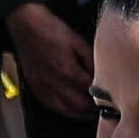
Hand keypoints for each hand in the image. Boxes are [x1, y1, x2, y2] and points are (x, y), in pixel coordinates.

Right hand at [6, 1, 94, 119]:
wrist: (26, 25)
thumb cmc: (51, 30)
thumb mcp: (78, 42)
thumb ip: (92, 61)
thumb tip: (102, 76)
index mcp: (67, 70)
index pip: (92, 92)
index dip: (105, 95)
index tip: (113, 96)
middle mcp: (54, 83)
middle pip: (81, 106)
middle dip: (94, 107)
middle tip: (105, 105)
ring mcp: (42, 87)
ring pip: (67, 111)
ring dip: (81, 112)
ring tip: (92, 108)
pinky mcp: (35, 88)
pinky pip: (52, 107)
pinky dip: (66, 110)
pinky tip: (74, 106)